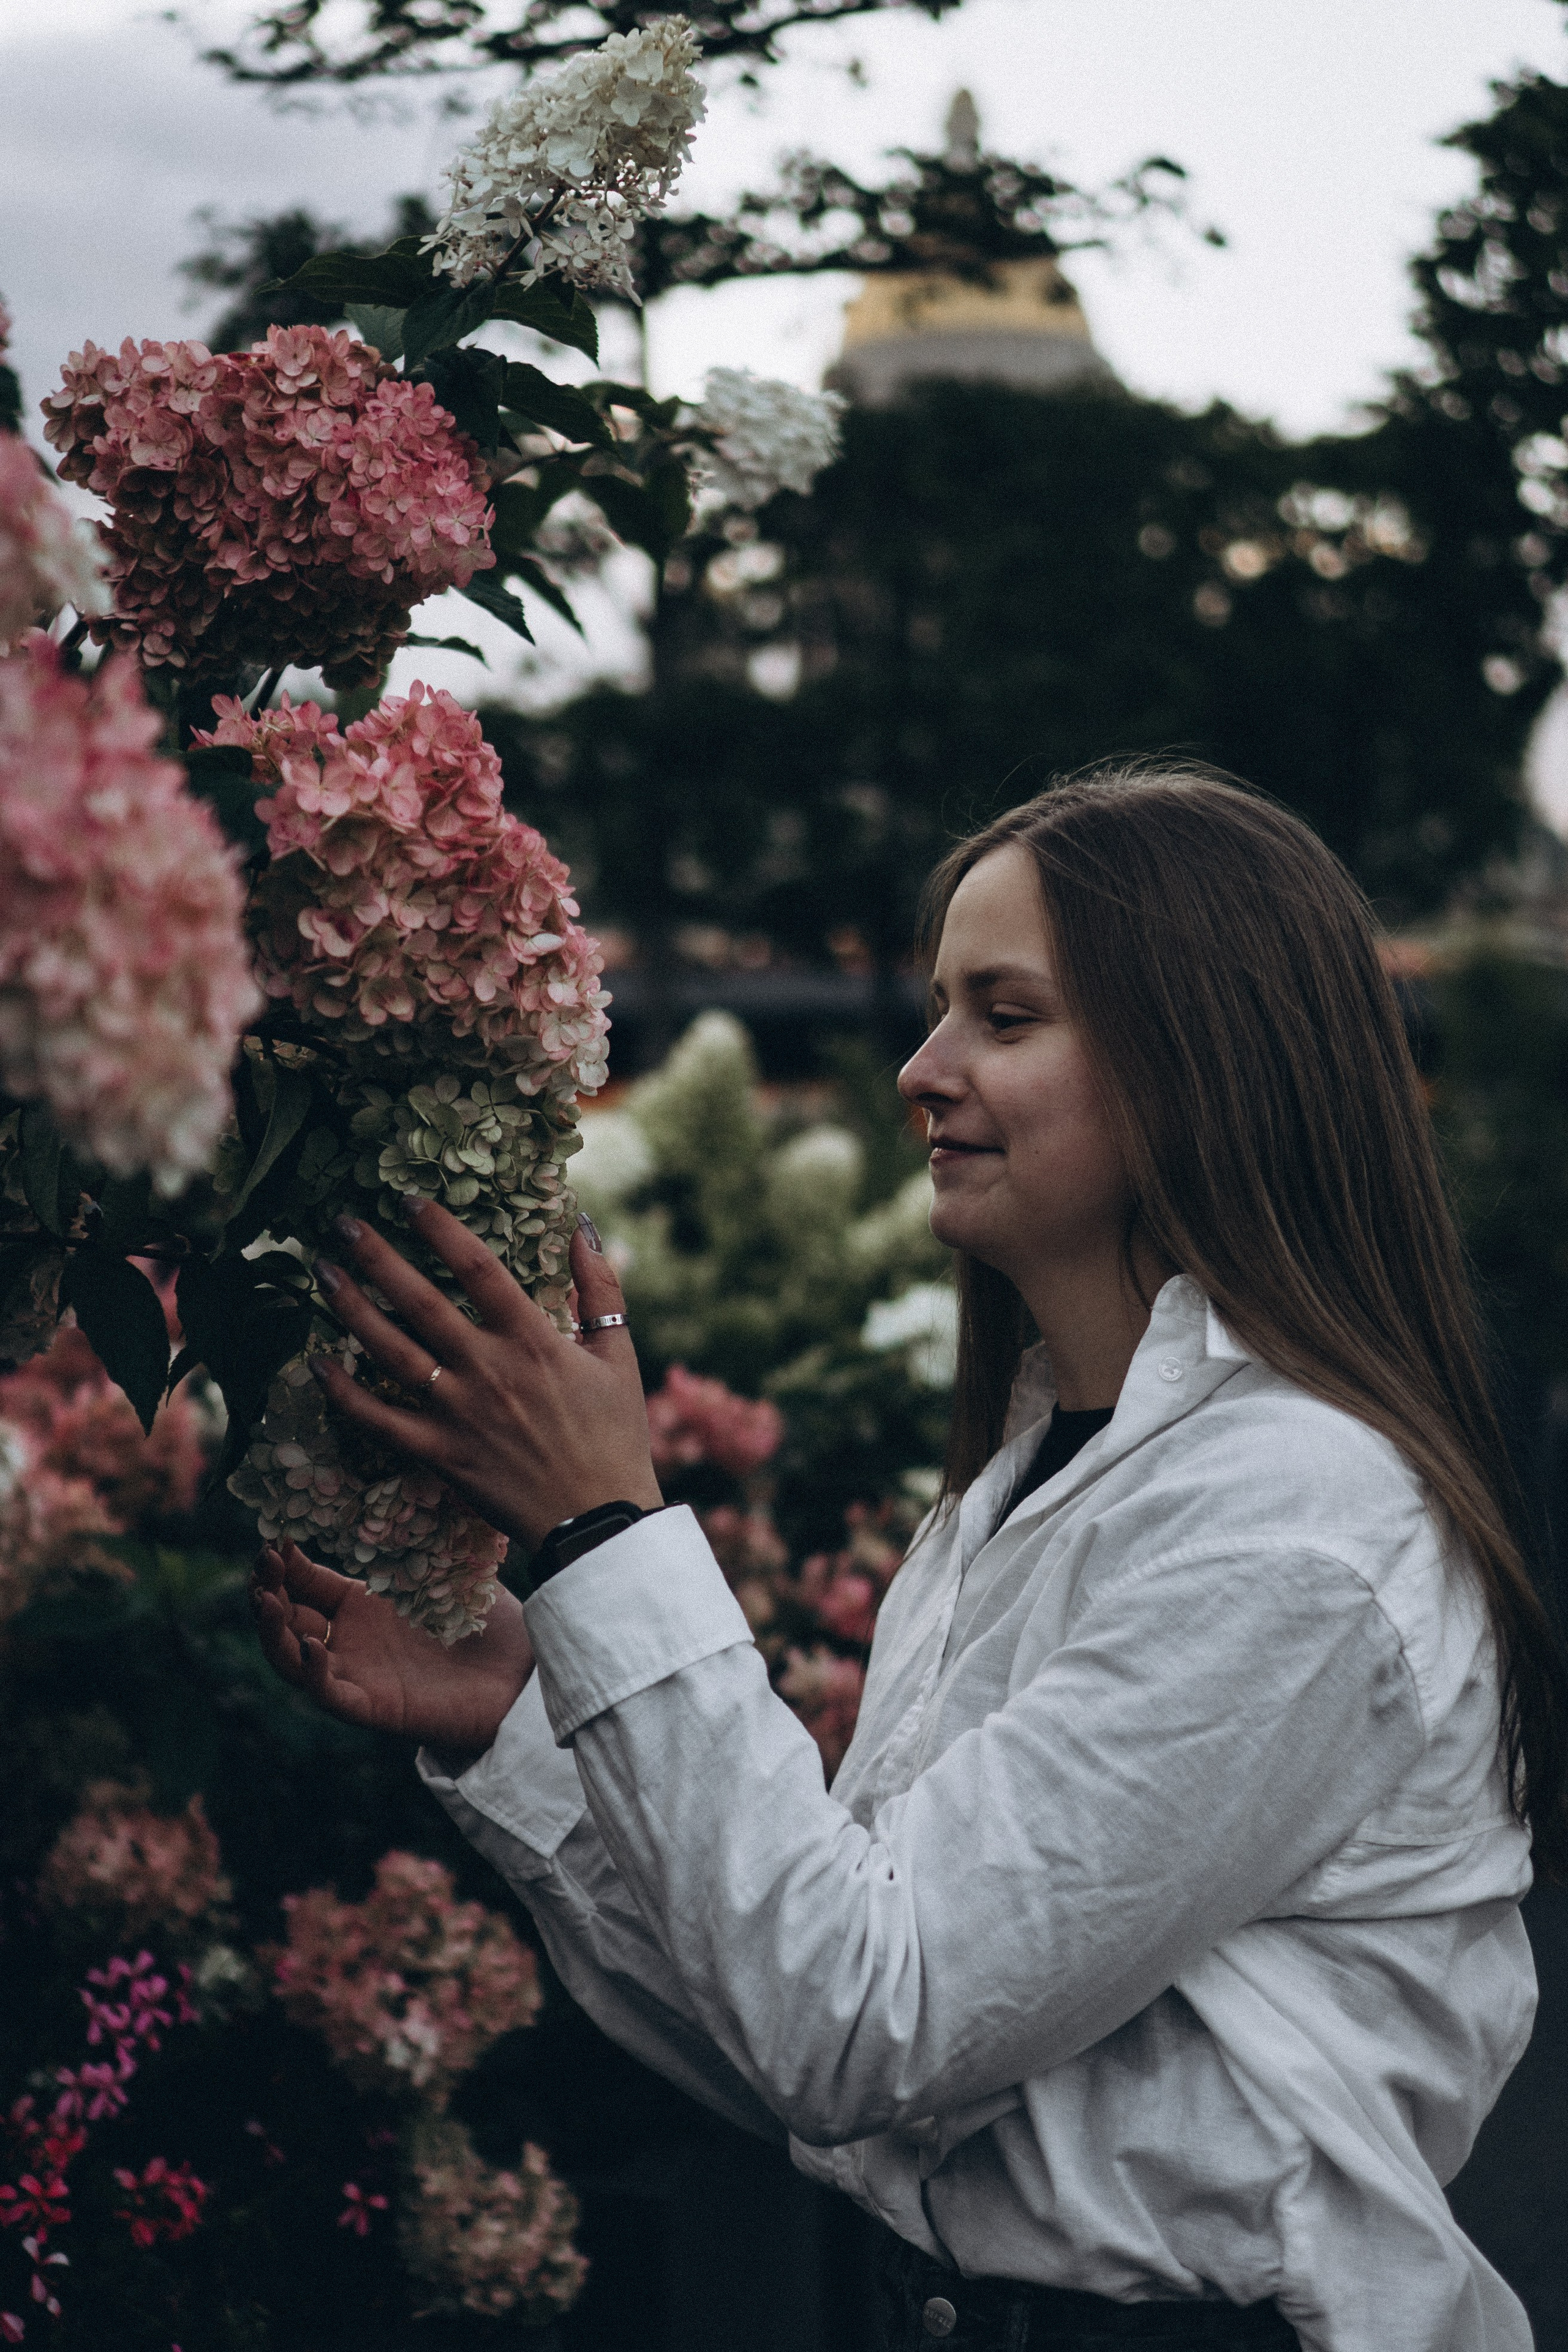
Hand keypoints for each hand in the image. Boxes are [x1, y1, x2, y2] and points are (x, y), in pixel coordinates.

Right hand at [251, 1540, 534, 1754]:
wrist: (524, 1675)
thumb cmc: (490, 1622)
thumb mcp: (448, 1568)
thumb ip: (418, 1535)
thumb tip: (404, 1477)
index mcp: (361, 1607)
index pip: (304, 1584)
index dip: (282, 1564)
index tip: (272, 1536)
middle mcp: (352, 1642)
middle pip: (287, 1620)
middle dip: (266, 1591)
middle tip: (263, 1563)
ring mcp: (359, 1675)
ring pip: (292, 1660)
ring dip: (271, 1631)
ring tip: (265, 1599)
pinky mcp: (376, 1708)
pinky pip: (330, 1694)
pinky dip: (313, 1671)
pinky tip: (311, 1642)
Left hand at [308, 1202, 662, 1550]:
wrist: (598, 1519)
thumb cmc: (614, 1435)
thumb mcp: (619, 1355)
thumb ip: (601, 1288)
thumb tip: (583, 1227)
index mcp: (533, 1341)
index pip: (478, 1269)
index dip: (440, 1230)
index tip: (408, 1201)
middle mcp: (489, 1370)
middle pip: (421, 1302)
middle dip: (378, 1258)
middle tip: (343, 1224)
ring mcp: (459, 1414)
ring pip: (392, 1353)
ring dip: (352, 1310)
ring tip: (323, 1275)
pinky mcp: (440, 1455)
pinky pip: (381, 1422)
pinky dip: (346, 1396)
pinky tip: (319, 1366)